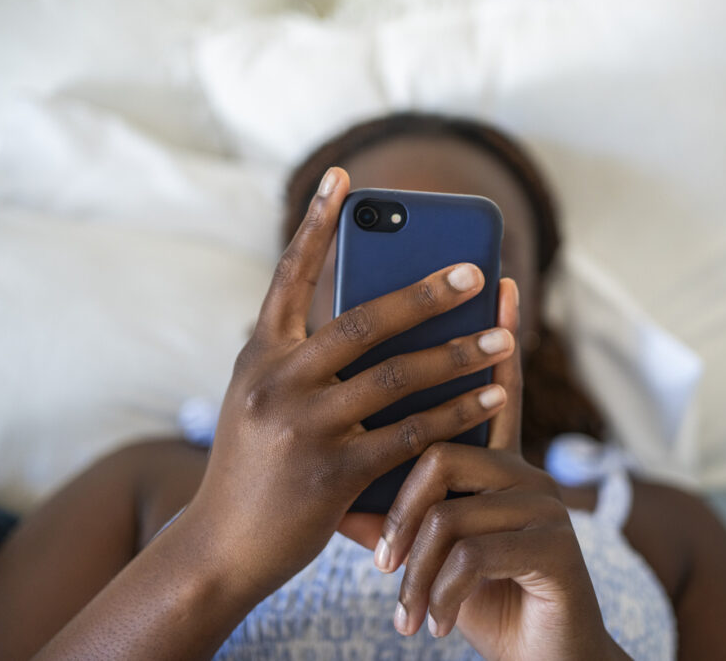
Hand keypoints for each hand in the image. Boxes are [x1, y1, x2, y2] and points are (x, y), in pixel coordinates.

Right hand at [183, 167, 515, 598]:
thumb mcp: (261, 401)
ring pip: (397, 376)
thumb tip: (372, 315)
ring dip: (459, 353)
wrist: (219, 548)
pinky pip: (411, 433)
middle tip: (476, 270)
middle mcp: (276, 381)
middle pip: (364, 321)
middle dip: (427, 293)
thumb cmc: (252, 467)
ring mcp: (304, 426)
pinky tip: (493, 396)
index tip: (343, 177)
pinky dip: (457, 412)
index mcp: (259, 355)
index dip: (316, 224)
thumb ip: (301, 359)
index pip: (289, 275)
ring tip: (506, 336)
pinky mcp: (333, 473)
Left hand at [370, 280, 627, 659]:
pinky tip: (432, 623)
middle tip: (381, 561)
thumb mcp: (430, 554)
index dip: (493, 337)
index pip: (489, 389)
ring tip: (404, 605)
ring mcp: (544, 506)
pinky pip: (472, 551)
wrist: (544, 659)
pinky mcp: (555, 547)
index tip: (495, 283)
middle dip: (403, 510)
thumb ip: (392, 514)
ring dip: (418, 566)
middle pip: (443, 447)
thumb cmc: (483, 597)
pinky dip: (440, 592)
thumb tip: (336, 484)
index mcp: (495, 465)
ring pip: (451, 506)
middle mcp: (524, 473)